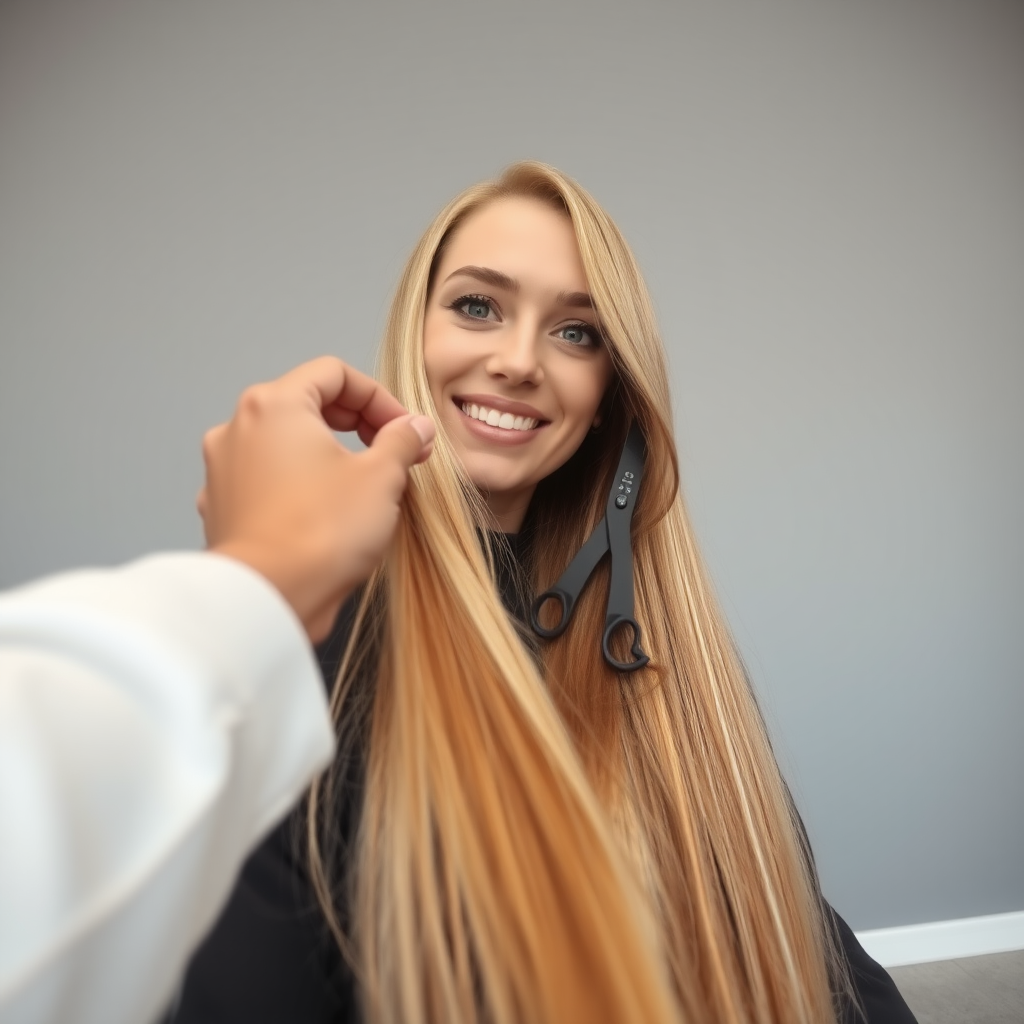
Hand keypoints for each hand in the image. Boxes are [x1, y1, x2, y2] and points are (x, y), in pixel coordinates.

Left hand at [198, 356, 433, 640]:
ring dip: (329, 456)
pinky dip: (300, 486)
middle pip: (307, 404)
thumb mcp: (381, 477)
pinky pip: (268, 481)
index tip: (405, 431)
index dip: (380, 398)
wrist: (269, 598)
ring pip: (287, 445)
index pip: (334, 374)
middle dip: (358, 426)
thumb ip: (401, 440)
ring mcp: (223, 469)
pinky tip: (327, 514)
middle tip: (394, 456)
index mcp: (274, 405)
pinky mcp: (221, 508)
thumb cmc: (322, 532)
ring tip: (364, 488)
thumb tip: (416, 427)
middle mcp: (238, 427)